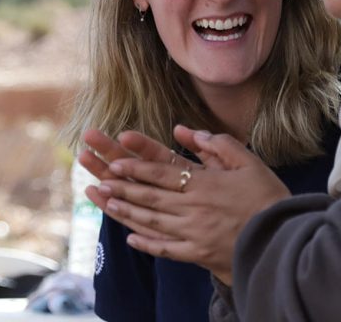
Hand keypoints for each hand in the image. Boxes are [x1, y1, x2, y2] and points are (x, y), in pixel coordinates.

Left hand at [98, 126, 289, 283]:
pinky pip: (166, 250)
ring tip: (106, 203)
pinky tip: (130, 239)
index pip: (162, 173)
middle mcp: (193, 208)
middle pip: (150, 196)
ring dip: (126, 212)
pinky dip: (146, 244)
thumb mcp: (248, 163)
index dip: (136, 167)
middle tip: (100, 181)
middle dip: (122, 188)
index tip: (114, 162)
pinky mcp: (198, 254)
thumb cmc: (268, 198)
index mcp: (203, 185)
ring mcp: (193, 233)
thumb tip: (185, 130)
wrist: (285, 241)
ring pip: (152, 221)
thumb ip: (217, 144)